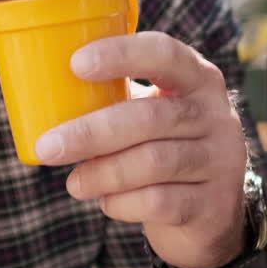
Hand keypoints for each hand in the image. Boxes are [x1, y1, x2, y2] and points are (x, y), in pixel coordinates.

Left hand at [33, 31, 249, 267]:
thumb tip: (44, 91)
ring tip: (74, 182)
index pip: (165, 53)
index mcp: (198, 78)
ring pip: (153, 162)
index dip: (122, 54)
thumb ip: (115, 100)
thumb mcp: (151, 115)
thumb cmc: (164, 148)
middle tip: (48, 147)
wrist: (211, 214)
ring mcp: (221, 160)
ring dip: (102, 173)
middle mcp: (217, 114)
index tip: (76, 64)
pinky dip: (121, 203)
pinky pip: (158, 201)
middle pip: (150, 117)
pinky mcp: (213, 204)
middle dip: (91, 132)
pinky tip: (106, 201)